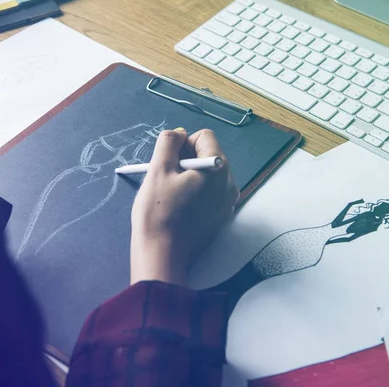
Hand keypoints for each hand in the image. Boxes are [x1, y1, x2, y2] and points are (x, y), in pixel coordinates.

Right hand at [130, 128, 238, 285]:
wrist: (163, 255)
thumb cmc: (158, 212)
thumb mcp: (158, 169)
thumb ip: (169, 142)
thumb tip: (179, 133)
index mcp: (218, 168)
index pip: (204, 137)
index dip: (183, 144)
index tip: (168, 162)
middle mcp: (229, 183)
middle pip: (208, 154)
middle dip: (186, 160)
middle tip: (167, 178)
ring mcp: (228, 201)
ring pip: (208, 174)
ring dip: (189, 176)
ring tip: (172, 194)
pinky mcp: (221, 216)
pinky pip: (210, 192)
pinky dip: (195, 192)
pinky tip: (179, 206)